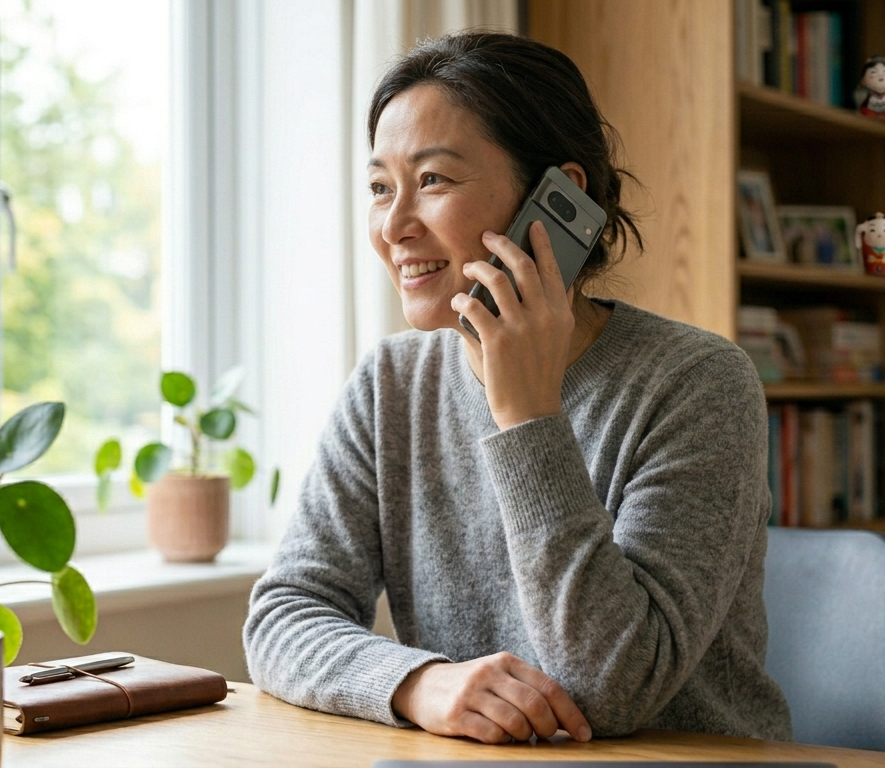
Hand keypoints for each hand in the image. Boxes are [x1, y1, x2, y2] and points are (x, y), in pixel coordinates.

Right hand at [391, 652, 591, 744]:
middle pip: (534, 704)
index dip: (570, 713)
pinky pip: (491, 734)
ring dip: (524, 736)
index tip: (584, 734)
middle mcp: (489, 673)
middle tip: (545, 736)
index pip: (548, 687)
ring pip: (515, 721)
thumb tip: (565, 719)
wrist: (423, 686)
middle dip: (547, 727)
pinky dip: (502, 741)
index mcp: (506, 661)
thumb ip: (527, 689)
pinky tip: (498, 737)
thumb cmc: (472, 686)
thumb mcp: (499, 676)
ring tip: (519, 736)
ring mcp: (471, 693)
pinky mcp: (456, 714)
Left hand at [452, 222, 574, 429]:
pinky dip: (463, 299)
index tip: (532, 224)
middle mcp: (544, 316)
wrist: (531, 412)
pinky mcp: (497, 341)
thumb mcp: (559, 339)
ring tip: (468, 268)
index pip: (552, 268)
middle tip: (488, 237)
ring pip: (497, 279)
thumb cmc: (540, 373)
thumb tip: (558, 279)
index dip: (541, 242)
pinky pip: (475, 307)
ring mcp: (520, 328)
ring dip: (478, 268)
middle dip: (502, 244)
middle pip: (522, 265)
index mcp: (561, 313)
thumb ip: (558, 309)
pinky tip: (458, 300)